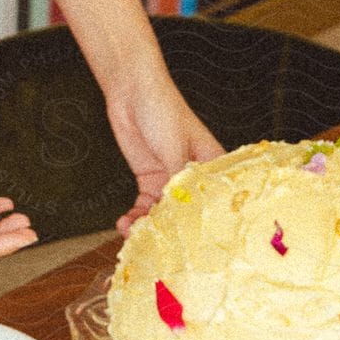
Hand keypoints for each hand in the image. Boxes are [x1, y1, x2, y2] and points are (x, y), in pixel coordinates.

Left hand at [106, 73, 222, 233]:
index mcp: (211, 165)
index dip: (207, 225)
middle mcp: (193, 177)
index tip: (196, 247)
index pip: (215, 201)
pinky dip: (134, 217)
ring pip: (163, 214)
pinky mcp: (149, 182)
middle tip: (159, 247)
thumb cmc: (163, 110)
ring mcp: (170, 181)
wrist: (131, 92)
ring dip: (147, 226)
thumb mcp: (175, 149)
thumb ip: (179, 183)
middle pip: (187, 212)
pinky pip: (144, 208)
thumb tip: (182, 215)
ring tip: (133, 232)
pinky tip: (124, 222)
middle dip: (173, 231)